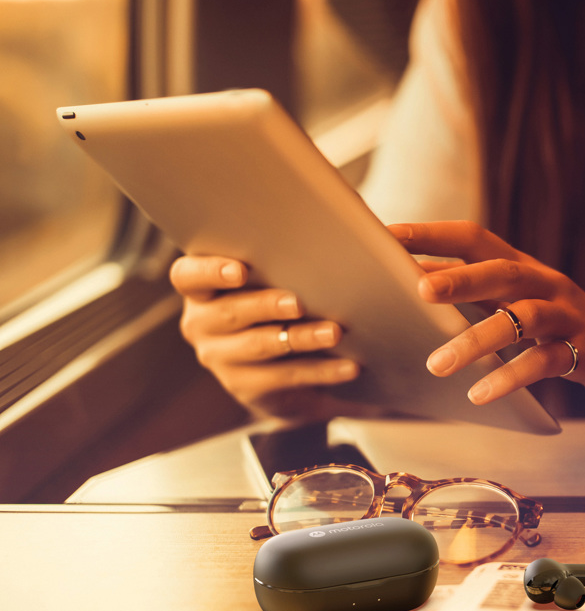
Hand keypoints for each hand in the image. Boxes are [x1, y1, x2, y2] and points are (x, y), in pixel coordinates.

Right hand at [169, 255, 363, 419]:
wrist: (288, 363)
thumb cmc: (285, 300)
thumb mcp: (285, 274)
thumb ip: (303, 249)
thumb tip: (370, 222)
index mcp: (203, 288)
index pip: (188, 276)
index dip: (210, 272)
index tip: (240, 270)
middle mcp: (201, 323)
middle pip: (228, 313)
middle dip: (266, 306)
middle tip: (298, 303)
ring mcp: (220, 358)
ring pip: (259, 347)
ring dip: (300, 339)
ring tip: (334, 332)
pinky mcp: (245, 388)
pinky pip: (284, 379)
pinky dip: (321, 371)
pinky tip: (348, 366)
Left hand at [388, 221, 584, 408]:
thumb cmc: (560, 326)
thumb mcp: (518, 303)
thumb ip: (476, 294)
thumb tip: (413, 286)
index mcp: (521, 267)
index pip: (474, 238)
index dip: (433, 234)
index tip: (387, 235)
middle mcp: (544, 283)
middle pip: (502, 270)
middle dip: (459, 277)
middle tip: (418, 290)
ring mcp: (566, 316)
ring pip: (523, 318)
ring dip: (478, 339)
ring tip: (438, 364)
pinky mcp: (583, 351)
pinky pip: (545, 362)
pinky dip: (511, 377)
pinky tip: (480, 393)